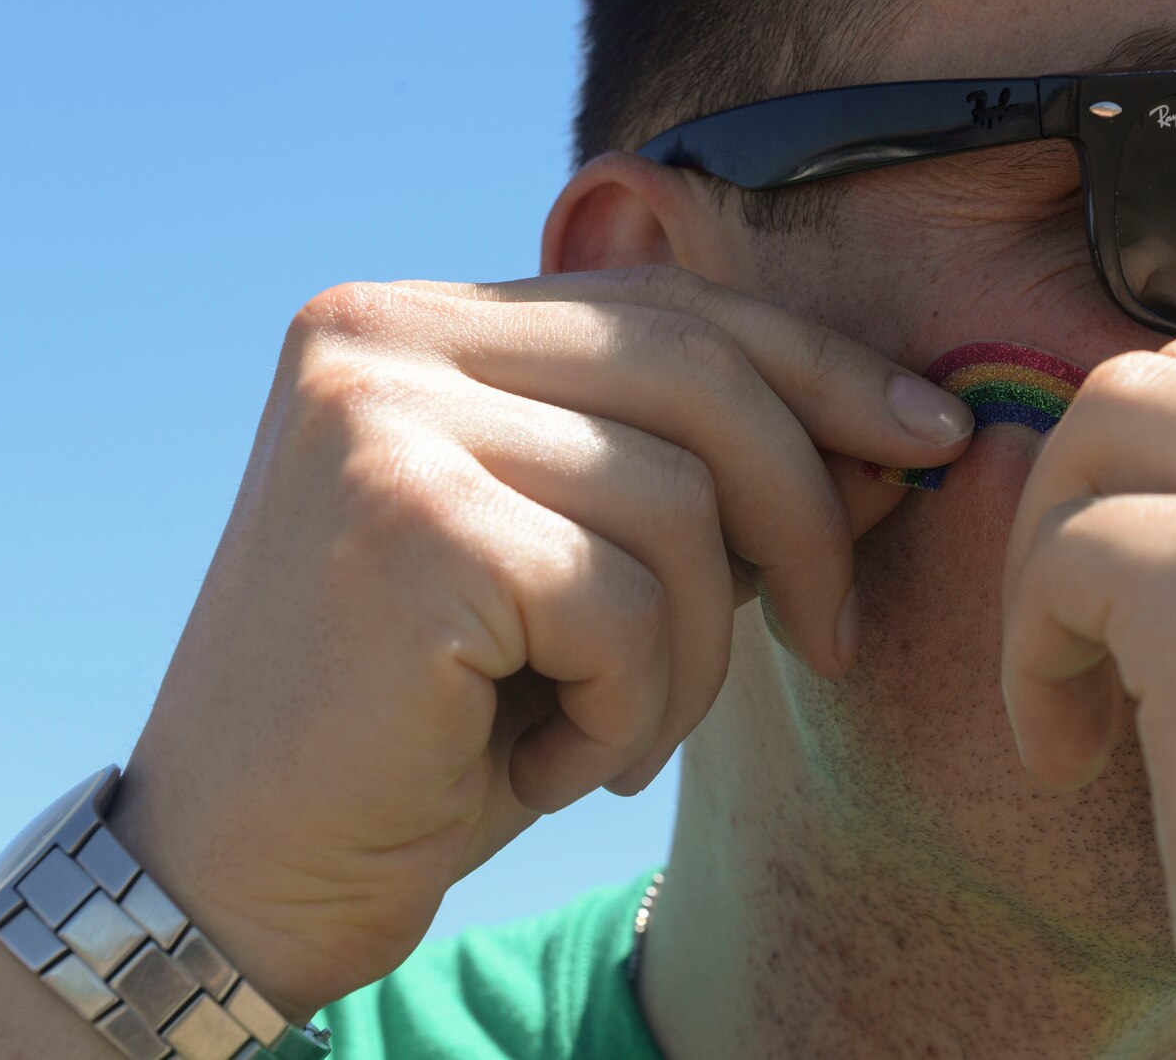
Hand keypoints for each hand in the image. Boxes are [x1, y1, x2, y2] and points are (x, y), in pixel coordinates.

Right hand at [108, 266, 972, 1017]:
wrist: (246, 869)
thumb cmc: (432, 717)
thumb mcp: (588, 576)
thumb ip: (710, 487)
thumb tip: (900, 434)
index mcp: (415, 322)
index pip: (667, 306)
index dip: (820, 366)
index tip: (930, 435)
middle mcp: (381, 336)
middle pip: (695, 372)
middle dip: (808, 509)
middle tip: (837, 638)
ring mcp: (379, 418)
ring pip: (677, 502)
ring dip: (692, 655)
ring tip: (618, 730)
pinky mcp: (401, 522)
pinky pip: (623, 603)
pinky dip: (628, 707)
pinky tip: (553, 758)